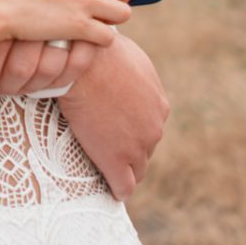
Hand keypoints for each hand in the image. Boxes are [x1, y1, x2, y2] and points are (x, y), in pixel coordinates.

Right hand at [58, 34, 168, 198]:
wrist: (86, 64)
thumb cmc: (102, 53)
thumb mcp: (132, 58)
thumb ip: (137, 74)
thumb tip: (128, 70)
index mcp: (158, 105)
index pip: (150, 127)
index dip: (135, 131)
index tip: (121, 131)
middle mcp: (154, 128)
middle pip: (146, 150)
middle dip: (132, 151)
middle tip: (112, 150)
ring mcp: (136, 146)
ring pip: (137, 170)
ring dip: (126, 170)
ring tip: (112, 174)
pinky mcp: (116, 160)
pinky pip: (123, 186)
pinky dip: (119, 189)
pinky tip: (112, 191)